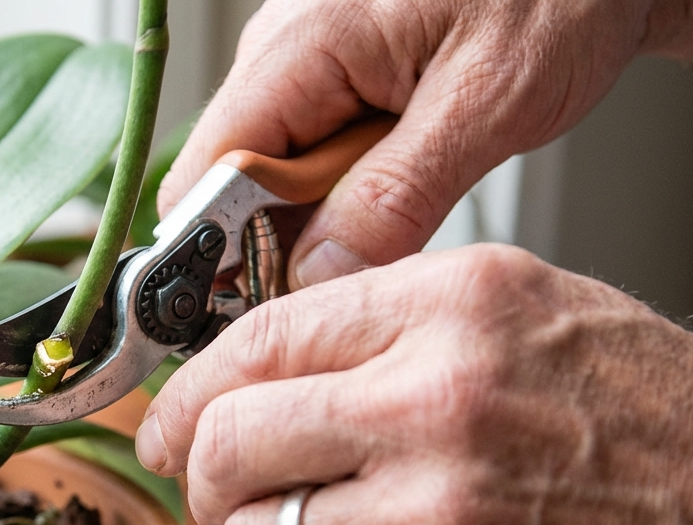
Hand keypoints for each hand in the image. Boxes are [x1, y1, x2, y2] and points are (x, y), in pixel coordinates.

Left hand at [136, 244, 692, 524]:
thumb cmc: (655, 428)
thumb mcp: (530, 312)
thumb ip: (391, 324)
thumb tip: (258, 366)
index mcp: (452, 308)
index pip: (259, 336)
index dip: (189, 391)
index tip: (170, 426)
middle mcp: (438, 403)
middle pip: (231, 441)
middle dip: (208, 478)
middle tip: (228, 496)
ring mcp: (441, 521)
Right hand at [161, 0, 692, 286]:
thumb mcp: (488, 105)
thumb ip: (394, 198)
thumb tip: (314, 279)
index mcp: (299, 45)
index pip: (205, 177)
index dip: (219, 254)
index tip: (266, 311)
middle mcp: (280, 49)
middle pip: (228, 184)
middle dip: (284, 239)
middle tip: (370, 252)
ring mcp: (300, 59)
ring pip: (269, 176)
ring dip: (324, 213)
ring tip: (411, 190)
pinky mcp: (329, 74)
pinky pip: (308, 155)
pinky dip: (347, 188)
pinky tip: (406, 174)